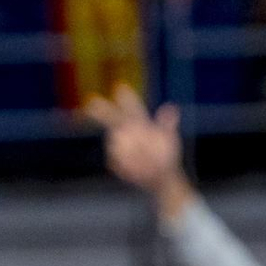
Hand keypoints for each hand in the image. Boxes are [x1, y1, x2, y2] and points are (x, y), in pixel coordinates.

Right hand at [85, 86, 187, 211]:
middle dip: (100, 110)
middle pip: (110, 117)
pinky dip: (125, 164)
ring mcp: (118, 145)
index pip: (131, 107)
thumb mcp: (170, 140)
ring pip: (115, 142)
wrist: (161, 177)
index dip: (126, 98)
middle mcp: (126, 131)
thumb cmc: (166, 155)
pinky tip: (136, 170)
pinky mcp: (114, 159)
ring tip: (144, 162)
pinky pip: (114, 159)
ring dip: (127, 150)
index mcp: (140, 123)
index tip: (120, 88)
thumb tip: (172, 108)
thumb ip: (167, 124)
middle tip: (92, 103)